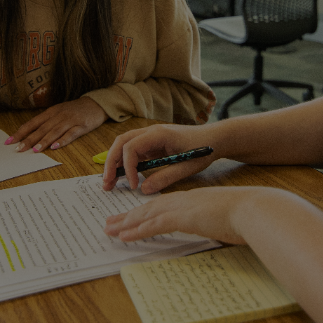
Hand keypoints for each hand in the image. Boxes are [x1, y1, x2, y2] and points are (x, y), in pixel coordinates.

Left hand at [6, 97, 107, 151]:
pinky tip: (56, 147)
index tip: (9, 141)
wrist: (95, 103)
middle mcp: (59, 115)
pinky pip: (71, 134)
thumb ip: (46, 122)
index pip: (33, 123)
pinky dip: (63, 140)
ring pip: (55, 131)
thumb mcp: (58, 112)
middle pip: (42, 128)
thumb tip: (30, 135)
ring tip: (35, 150)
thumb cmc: (74, 110)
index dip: (21, 132)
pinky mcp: (81, 126)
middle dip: (29, 139)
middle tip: (19, 149)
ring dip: (44, 141)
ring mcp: (70, 120)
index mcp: (51, 112)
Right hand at [101, 124, 217, 192]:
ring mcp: (150, 137)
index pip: (132, 146)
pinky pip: (132, 152)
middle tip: (106, 184)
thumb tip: (144, 190)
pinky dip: (124, 164)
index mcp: (159, 134)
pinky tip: (122, 178)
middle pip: (121, 142)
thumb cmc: (204, 149)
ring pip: (124, 145)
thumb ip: (167, 177)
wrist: (215, 138)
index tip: (134, 185)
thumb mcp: (188, 166)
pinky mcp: (152, 144)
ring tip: (109, 183)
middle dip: (110, 163)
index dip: (128, 166)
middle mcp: (151, 132)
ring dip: (114, 163)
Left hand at [104, 186, 286, 243]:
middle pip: (148, 208)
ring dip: (125, 223)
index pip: (162, 205)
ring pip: (146, 215)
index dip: (144, 212)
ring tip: (109, 230)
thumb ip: (213, 221)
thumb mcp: (223, 217)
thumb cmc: (244, 215)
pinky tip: (124, 237)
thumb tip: (213, 228)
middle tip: (110, 223)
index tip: (131, 218)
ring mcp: (181, 208)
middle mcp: (183, 200)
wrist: (252, 209)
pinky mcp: (182, 218)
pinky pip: (153, 225)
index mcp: (192, 199)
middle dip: (128, 216)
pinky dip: (136, 231)